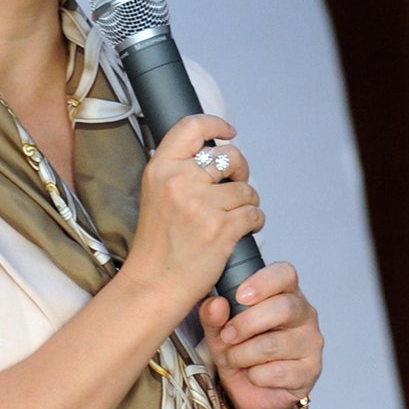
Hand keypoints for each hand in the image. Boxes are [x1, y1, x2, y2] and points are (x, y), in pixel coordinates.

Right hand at [117, 115, 264, 321]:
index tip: (228, 131)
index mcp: (160, 168)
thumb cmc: (158, 245)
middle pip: (230, 156)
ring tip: (234, 217)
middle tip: (235, 186)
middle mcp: (180, 181)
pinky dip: (254, 222)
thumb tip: (215, 153)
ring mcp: (201, 205)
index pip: (192, 127)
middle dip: (240, 171)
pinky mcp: (221, 228)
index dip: (216, 124)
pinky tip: (241, 230)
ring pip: (246, 189)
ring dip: (247, 202)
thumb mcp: (155, 194)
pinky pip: (254, 213)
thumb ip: (179, 170)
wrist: (154, 284)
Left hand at [199, 261, 321, 408]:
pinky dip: (256, 376)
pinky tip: (255, 375)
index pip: (285, 274)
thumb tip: (215, 304)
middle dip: (247, 324)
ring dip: (244, 355)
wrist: (249, 392)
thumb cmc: (239, 352)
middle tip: (228, 336)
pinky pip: (277, 371)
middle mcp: (304, 314)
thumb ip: (213, 315)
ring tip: (236, 359)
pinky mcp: (311, 370)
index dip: (263, 282)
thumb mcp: (218, 330)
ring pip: (274, 344)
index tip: (239, 296)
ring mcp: (311, 342)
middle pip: (283, 308)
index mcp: (284, 293)